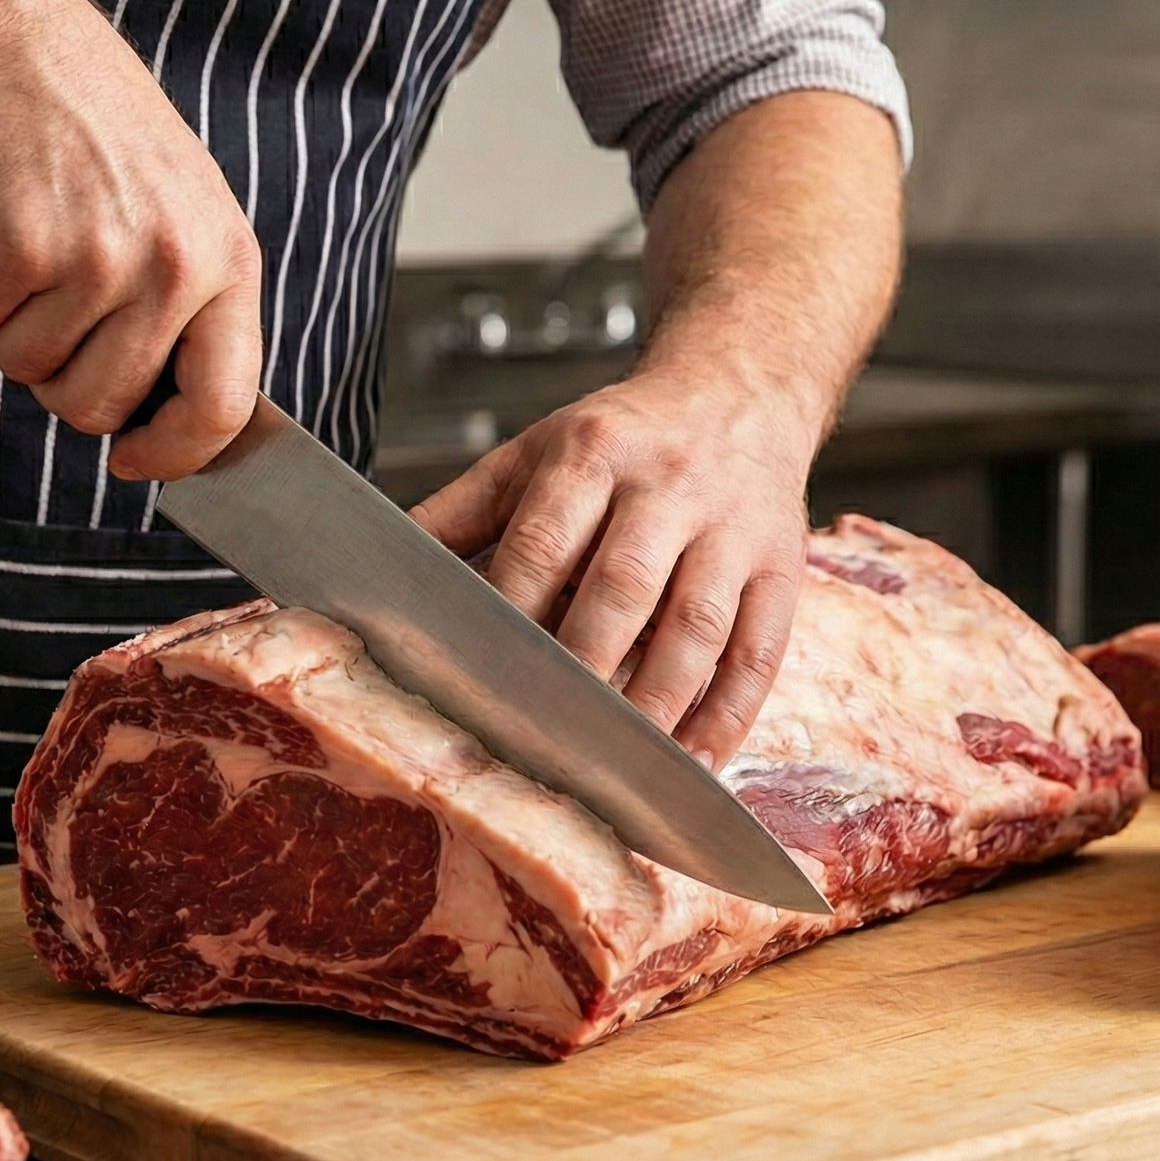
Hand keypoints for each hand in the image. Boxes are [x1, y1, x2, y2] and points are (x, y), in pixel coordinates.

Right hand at [0, 0, 261, 481]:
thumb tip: (162, 425)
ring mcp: (97, 258)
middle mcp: (173, 265)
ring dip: (5, 317)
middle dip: (57, 371)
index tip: (133, 461)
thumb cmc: (88, 135)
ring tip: (24, 234)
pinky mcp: (18, 247)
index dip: (174, 454)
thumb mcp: (176, 212)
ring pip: (27, 369)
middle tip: (48, 291)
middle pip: (98, 406)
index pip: (223, 406)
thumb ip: (184, 310)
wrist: (9, 41)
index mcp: (227, 260)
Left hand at [409, 367, 822, 769]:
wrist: (738, 391)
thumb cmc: (620, 438)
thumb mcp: (532, 451)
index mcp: (592, 452)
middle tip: (542, 739)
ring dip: (657, 705)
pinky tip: (693, 766)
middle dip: (583, 669)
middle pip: (623, 587)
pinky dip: (728, 717)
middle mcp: (668, 485)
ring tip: (615, 769)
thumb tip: (378, 571)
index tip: (480, 680)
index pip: (544, 544)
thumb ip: (458, 512)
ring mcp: (734, 528)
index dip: (511, 615)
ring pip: (696, 626)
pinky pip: (759, 651)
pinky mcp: (782, 568)